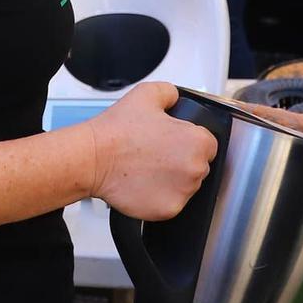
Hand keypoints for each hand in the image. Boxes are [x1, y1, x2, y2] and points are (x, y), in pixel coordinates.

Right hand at [84, 82, 216, 219]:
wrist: (93, 158)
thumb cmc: (117, 131)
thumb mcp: (147, 94)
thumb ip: (171, 93)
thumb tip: (176, 99)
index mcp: (197, 141)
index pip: (208, 144)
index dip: (189, 141)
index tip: (173, 143)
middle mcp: (196, 169)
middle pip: (199, 166)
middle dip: (181, 161)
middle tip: (156, 155)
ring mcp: (183, 192)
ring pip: (186, 186)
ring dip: (173, 180)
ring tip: (147, 169)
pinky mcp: (169, 210)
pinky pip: (172, 203)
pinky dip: (160, 196)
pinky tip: (144, 183)